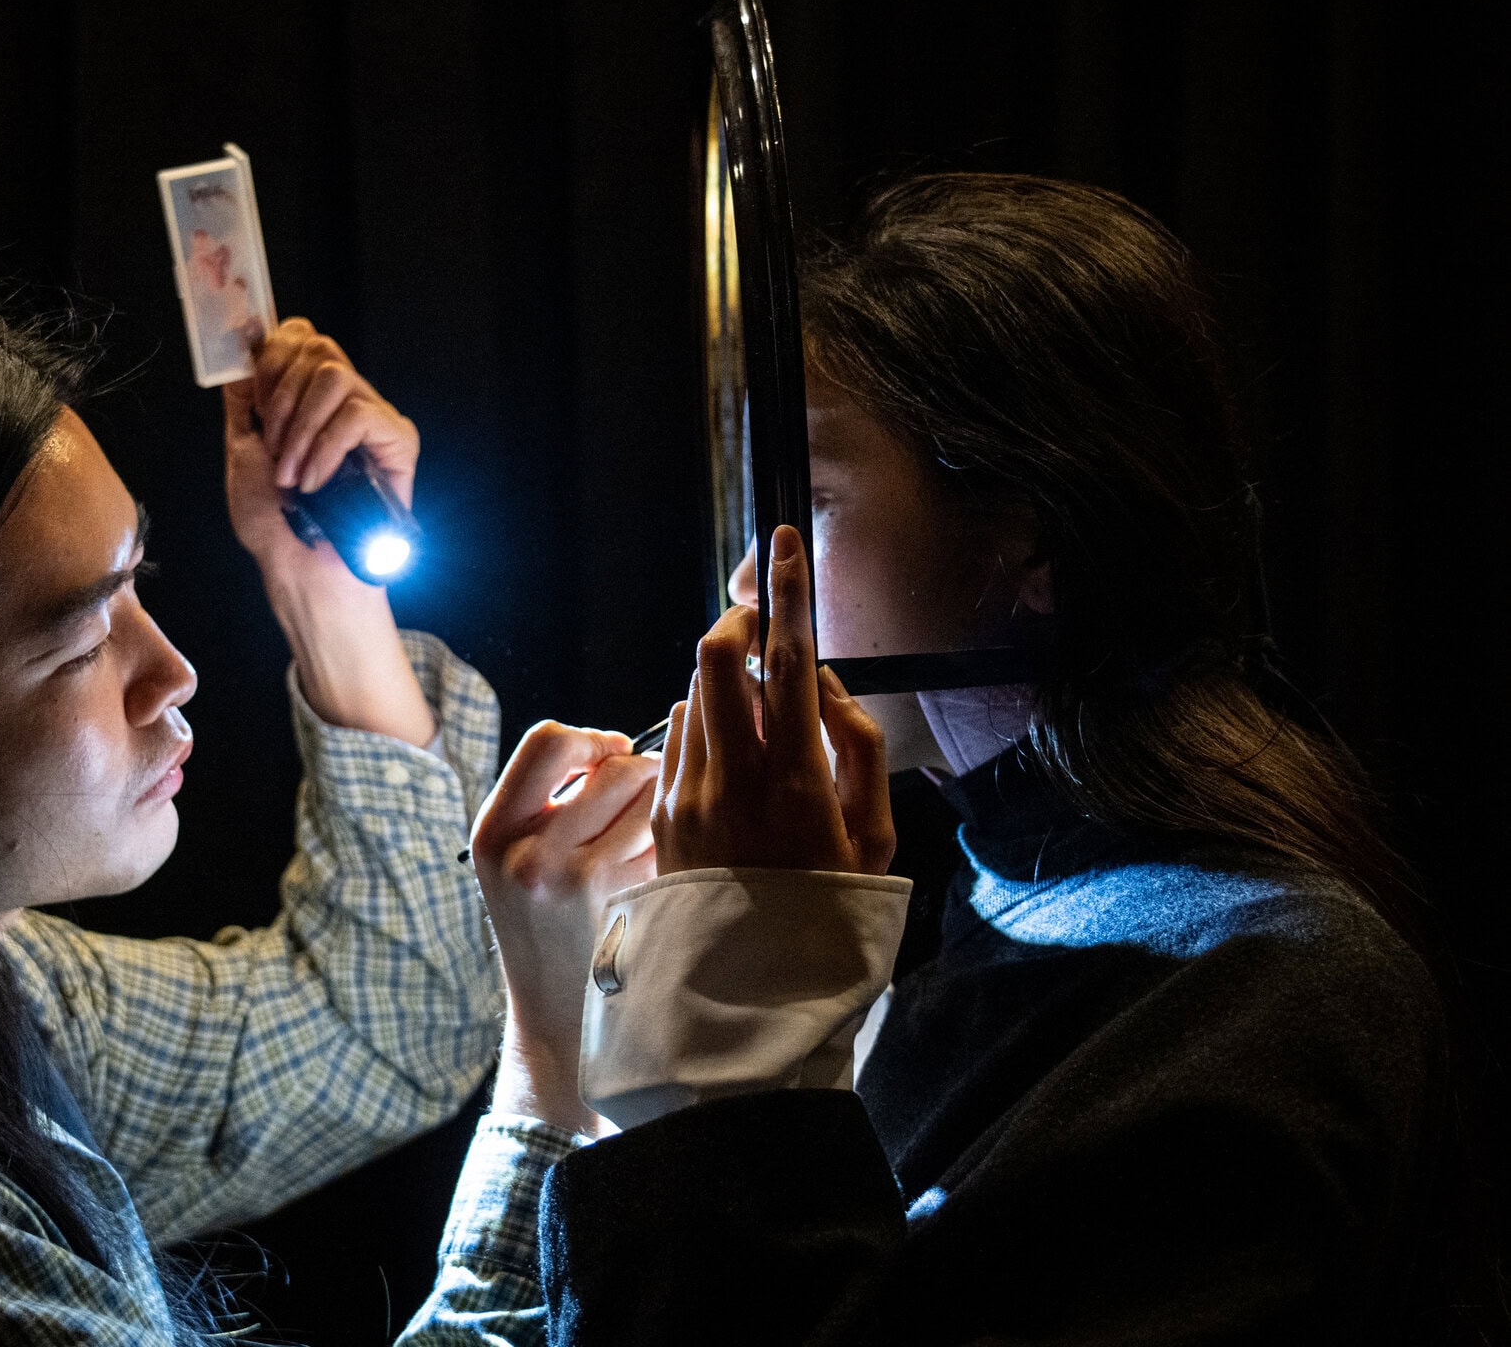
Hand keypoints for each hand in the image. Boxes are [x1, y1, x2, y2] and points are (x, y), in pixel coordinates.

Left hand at [218, 320, 432, 743]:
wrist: (302, 570)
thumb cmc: (275, 524)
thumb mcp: (243, 452)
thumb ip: (244, 401)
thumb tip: (240, 354)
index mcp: (306, 399)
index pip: (301, 337)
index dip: (275, 351)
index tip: (254, 393)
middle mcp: (343, 400)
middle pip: (317, 346)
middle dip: (279, 394)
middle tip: (272, 447)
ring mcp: (372, 417)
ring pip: (334, 375)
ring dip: (299, 425)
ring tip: (292, 472)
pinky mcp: (397, 440)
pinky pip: (358, 414)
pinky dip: (326, 447)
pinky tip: (314, 481)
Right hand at [471, 722, 659, 1132]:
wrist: (554, 1015)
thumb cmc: (544, 923)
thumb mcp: (514, 858)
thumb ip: (546, 799)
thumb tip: (617, 744)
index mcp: (492, 830)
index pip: (546, 739)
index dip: (588, 739)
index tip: (607, 757)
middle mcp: (526, 850)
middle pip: (609, 763)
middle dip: (636, 768)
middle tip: (641, 794)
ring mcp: (573, 876)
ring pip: (646, 795)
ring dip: (661, 804)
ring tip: (648, 832)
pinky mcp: (618, 898)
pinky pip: (664, 836)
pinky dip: (671, 840)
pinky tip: (660, 865)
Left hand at [653, 525, 894, 876]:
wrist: (757, 991)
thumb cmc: (834, 910)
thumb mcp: (876, 837)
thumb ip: (858, 748)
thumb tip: (824, 683)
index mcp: (794, 782)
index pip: (784, 661)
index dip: (788, 594)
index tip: (785, 545)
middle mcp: (731, 780)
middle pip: (714, 659)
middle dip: (738, 623)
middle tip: (762, 619)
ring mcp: (687, 797)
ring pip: (694, 696)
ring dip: (726, 683)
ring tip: (761, 719)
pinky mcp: (662, 816)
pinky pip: (678, 740)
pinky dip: (706, 727)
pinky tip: (734, 762)